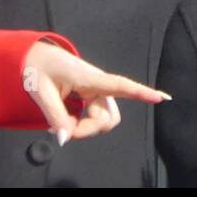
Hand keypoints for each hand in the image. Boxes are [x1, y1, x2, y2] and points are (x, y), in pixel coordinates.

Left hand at [23, 41, 169, 144]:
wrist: (36, 57)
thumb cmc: (38, 68)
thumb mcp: (41, 92)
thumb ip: (55, 116)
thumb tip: (66, 139)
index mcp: (89, 78)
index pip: (120, 85)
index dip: (141, 92)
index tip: (161, 98)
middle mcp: (99, 86)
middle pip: (107, 118)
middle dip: (87, 130)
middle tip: (60, 129)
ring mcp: (97, 93)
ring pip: (103, 121)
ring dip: (85, 128)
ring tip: (61, 124)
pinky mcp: (92, 98)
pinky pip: (95, 119)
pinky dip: (80, 125)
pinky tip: (64, 120)